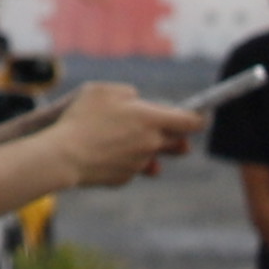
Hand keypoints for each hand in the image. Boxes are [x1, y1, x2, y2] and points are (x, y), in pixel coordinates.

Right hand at [51, 81, 194, 186]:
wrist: (63, 156)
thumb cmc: (81, 119)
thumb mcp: (102, 91)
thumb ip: (126, 93)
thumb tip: (137, 101)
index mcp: (152, 120)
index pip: (192, 121)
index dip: (201, 117)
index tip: (205, 115)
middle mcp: (152, 143)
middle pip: (177, 141)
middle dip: (175, 135)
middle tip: (162, 127)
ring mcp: (140, 163)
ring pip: (153, 154)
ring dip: (147, 147)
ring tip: (125, 137)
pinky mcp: (126, 177)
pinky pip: (132, 166)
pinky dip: (123, 159)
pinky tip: (104, 152)